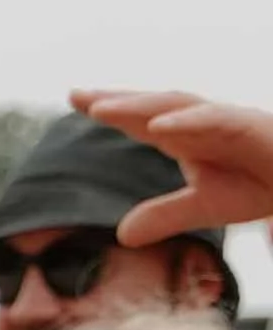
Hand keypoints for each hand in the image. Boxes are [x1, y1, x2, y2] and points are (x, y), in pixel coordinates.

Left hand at [72, 88, 272, 241]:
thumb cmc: (257, 183)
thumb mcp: (205, 206)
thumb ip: (164, 216)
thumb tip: (121, 235)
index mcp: (186, 137)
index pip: (140, 120)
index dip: (109, 109)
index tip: (75, 100)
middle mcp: (200, 122)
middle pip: (151, 106)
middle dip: (114, 98)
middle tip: (75, 94)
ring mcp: (224, 120)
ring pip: (176, 106)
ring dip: (138, 106)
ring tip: (101, 109)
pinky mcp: (249, 126)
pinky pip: (214, 119)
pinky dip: (185, 121)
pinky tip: (158, 126)